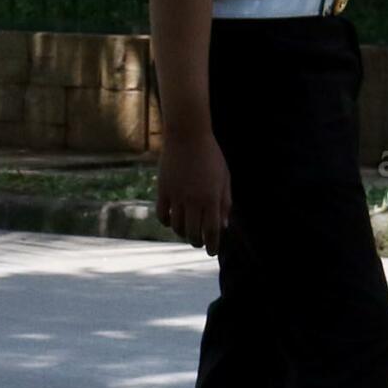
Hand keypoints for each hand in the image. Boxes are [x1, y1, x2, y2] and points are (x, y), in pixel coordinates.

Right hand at [157, 130, 230, 253]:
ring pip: (177, 227)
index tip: (212, 251)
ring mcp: (177, 196)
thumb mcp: (224, 178)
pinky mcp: (163, 191)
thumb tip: (223, 226)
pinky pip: (162, 215)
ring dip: (182, 233)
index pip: (212, 231)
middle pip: (193, 233)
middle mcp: (193, 200)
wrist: (187, 136)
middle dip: (197, 242)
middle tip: (199, 242)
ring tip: (187, 232)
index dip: (212, 245)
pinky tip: (172, 221)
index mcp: (211, 198)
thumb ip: (225, 203)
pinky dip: (167, 222)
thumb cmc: (211, 156)